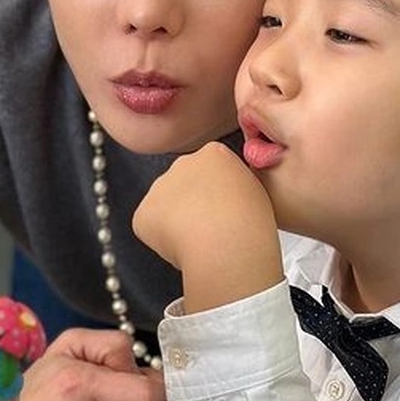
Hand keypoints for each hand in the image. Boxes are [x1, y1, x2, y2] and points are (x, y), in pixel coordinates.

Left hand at [133, 142, 282, 312]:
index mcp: (214, 154)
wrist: (227, 244)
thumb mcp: (256, 192)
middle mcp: (183, 163)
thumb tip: (225, 197)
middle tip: (211, 228)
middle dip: (193, 205)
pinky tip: (182, 247)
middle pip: (184, 185)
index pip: (210, 170)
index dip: (218, 195)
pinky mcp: (143, 212)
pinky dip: (162, 240)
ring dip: (177, 222)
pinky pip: (150, 227)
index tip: (226, 210)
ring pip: (166, 206)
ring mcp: (159, 186)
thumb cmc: (249, 224)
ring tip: (200, 240)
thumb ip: (236, 186)